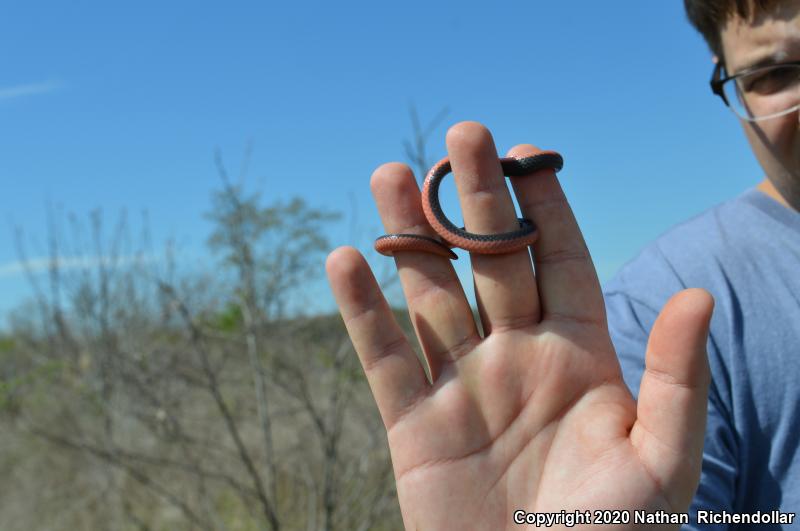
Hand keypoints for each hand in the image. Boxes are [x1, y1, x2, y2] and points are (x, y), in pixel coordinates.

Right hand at [326, 121, 713, 529]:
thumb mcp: (662, 461)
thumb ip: (676, 378)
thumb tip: (699, 294)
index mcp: (578, 355)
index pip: (561, 262)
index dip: (546, 208)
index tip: (529, 152)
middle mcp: (516, 356)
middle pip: (490, 263)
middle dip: (476, 201)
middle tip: (461, 137)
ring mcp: (461, 385)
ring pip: (429, 294)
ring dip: (409, 237)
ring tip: (391, 175)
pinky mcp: (413, 422)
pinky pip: (383, 357)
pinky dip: (360, 311)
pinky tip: (344, 260)